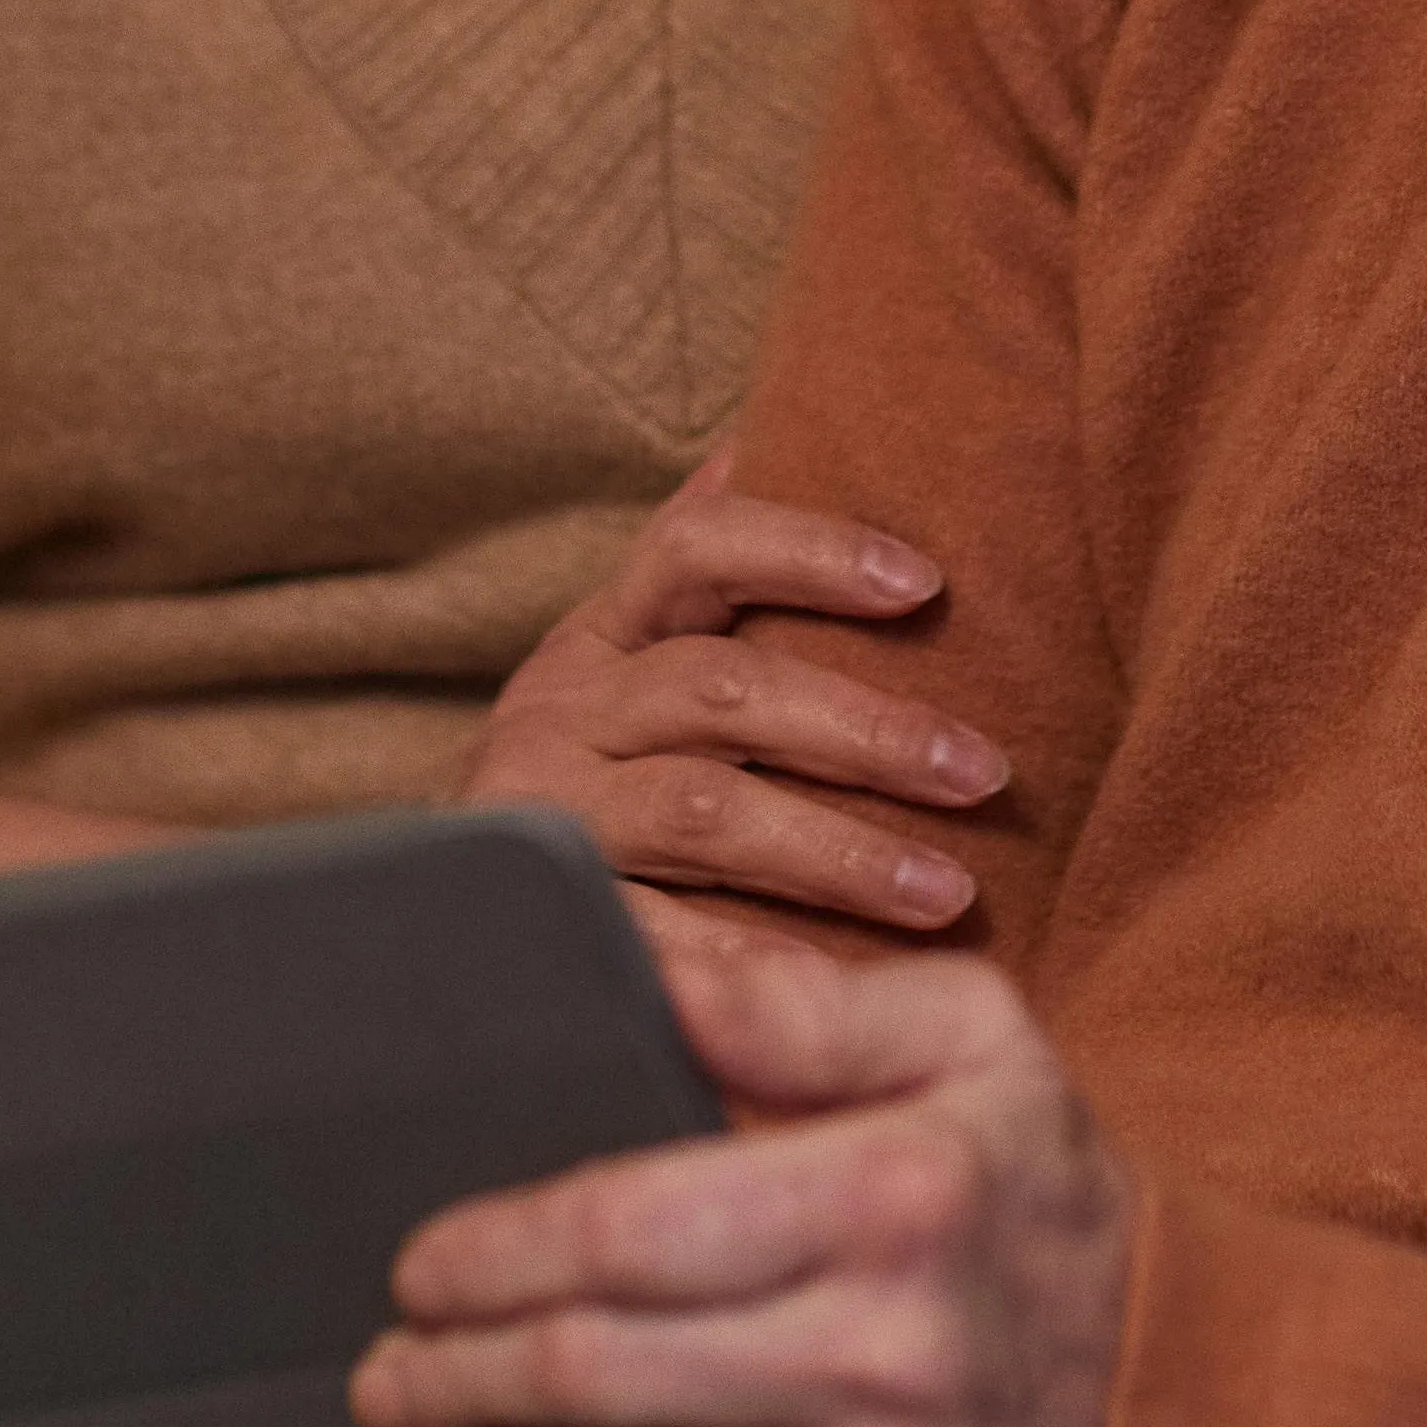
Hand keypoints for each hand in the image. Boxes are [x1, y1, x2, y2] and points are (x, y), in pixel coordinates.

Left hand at [351, 924, 1132, 1426]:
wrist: (1206, 1411)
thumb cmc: (1046, 1202)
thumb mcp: (974, 1043)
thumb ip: (808, 1003)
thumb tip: (649, 970)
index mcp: (891, 1193)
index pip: (631, 1227)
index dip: (496, 1254)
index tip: (418, 1270)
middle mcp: (888, 1352)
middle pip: (602, 1377)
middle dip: (459, 1384)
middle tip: (384, 1383)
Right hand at [469, 448, 1005, 938]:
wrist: (441, 907)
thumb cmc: (592, 770)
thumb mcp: (627, 660)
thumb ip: (700, 572)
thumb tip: (759, 439)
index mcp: (601, 635)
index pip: (698, 550)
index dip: (810, 553)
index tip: (925, 584)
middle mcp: (562, 711)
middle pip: (723, 691)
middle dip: (866, 731)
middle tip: (984, 771)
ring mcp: (549, 815)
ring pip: (705, 814)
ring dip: (838, 852)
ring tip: (950, 891)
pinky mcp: (549, 919)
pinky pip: (659, 938)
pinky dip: (751, 960)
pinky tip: (840, 986)